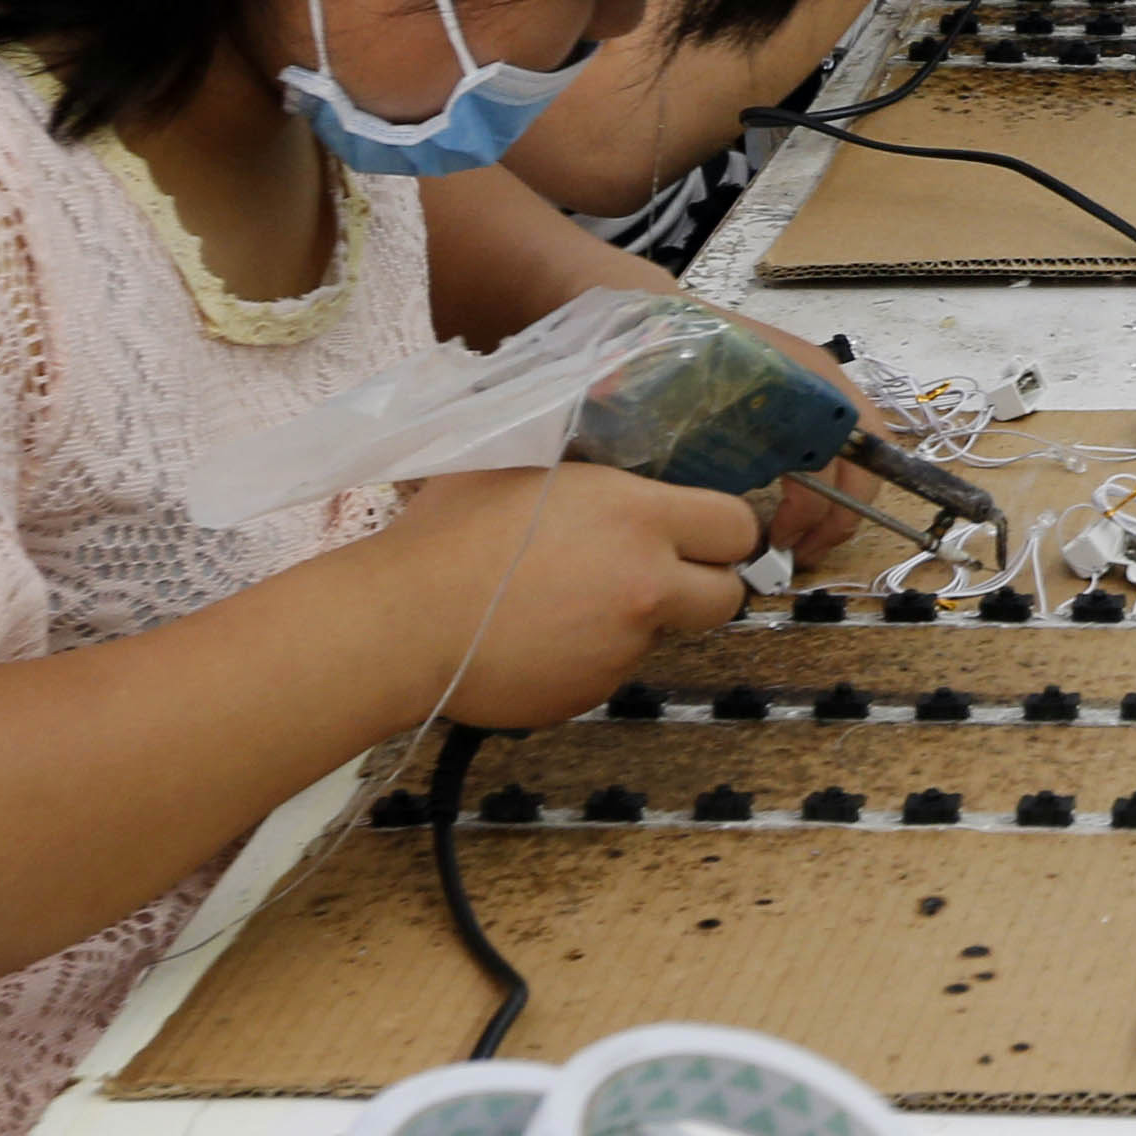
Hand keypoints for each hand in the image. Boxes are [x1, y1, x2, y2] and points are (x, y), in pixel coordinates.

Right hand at [392, 460, 765, 724]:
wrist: (399, 624)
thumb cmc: (447, 533)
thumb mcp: (518, 462)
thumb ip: (579, 461)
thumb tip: (598, 441)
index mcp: (639, 519)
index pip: (736, 526)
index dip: (721, 530)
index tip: (696, 531)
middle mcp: (646, 586)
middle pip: (726, 596)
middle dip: (702, 585)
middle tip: (653, 574)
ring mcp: (621, 649)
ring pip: (660, 634)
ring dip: (630, 621)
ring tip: (560, 602)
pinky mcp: (589, 694)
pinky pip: (607, 671)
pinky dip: (584, 658)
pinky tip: (533, 638)